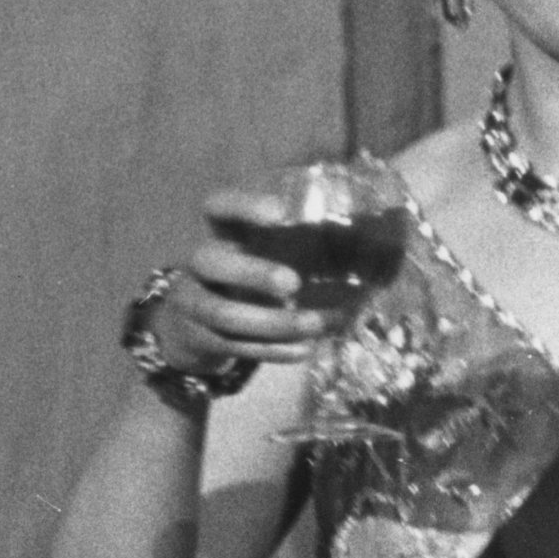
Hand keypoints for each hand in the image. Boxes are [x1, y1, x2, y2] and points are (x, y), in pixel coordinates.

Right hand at [148, 190, 341, 372]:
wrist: (188, 325)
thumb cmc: (244, 278)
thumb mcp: (259, 253)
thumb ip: (298, 246)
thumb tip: (370, 248)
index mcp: (218, 233)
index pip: (217, 207)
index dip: (242, 207)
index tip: (279, 213)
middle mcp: (198, 263)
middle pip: (209, 260)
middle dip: (252, 272)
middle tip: (294, 283)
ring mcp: (192, 302)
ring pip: (222, 313)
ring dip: (273, 322)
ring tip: (315, 325)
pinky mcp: (198, 338)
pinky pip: (232, 345)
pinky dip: (272, 350)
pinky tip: (304, 350)